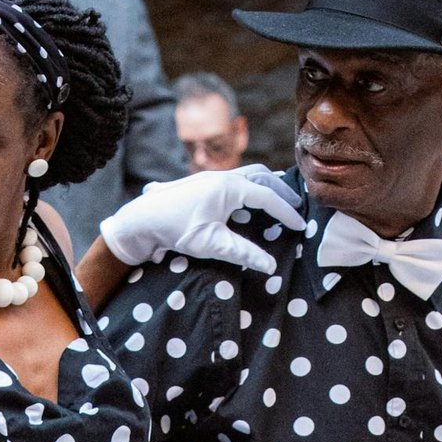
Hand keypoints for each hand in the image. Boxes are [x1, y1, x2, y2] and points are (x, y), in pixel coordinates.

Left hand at [100, 167, 307, 276]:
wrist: (142, 219)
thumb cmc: (176, 230)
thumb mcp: (212, 244)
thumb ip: (243, 253)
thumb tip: (270, 266)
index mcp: (230, 186)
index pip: (267, 197)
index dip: (286, 212)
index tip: (300, 226)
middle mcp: (223, 176)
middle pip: (262, 177)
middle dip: (281, 191)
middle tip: (295, 207)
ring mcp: (211, 177)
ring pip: (248, 174)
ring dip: (265, 186)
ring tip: (277, 200)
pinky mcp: (202, 183)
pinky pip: (235, 179)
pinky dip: (249, 187)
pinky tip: (248, 202)